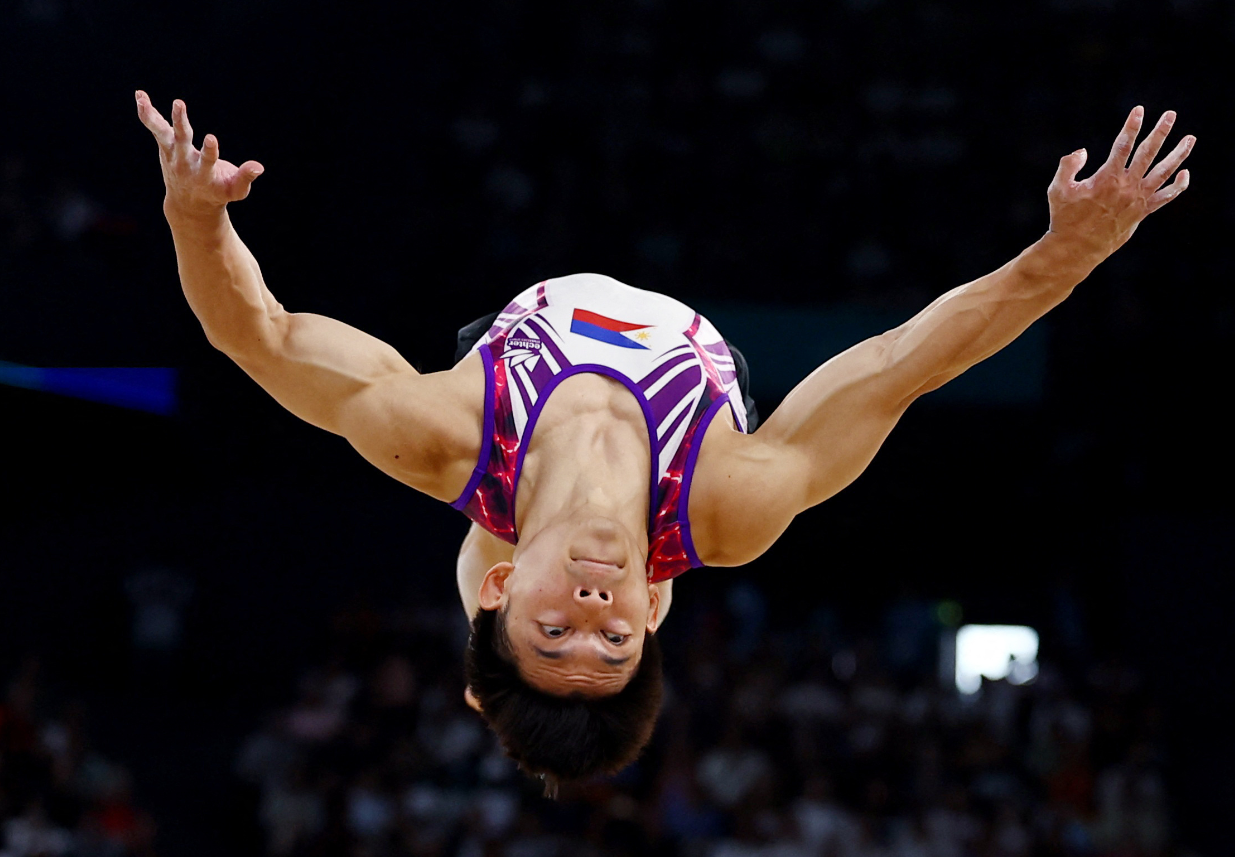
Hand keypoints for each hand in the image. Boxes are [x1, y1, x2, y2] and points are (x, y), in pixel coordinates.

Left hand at [135, 91, 264, 216]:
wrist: (189, 204)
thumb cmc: (218, 193)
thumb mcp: (235, 191)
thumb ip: (245, 178)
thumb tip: (258, 167)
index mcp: (204, 175)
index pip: (207, 161)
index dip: (210, 150)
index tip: (211, 138)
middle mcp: (185, 163)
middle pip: (182, 140)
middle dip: (181, 122)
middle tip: (179, 103)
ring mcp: (173, 154)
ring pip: (162, 133)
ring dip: (153, 116)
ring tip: (142, 100)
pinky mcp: (166, 146)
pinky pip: (155, 127)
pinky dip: (147, 112)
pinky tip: (140, 96)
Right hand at [1047, 106, 1193, 258]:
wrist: (1077, 247)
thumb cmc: (1064, 218)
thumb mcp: (1057, 189)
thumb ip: (1068, 166)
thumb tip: (1083, 151)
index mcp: (1107, 178)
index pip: (1123, 146)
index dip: (1132, 126)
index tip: (1139, 110)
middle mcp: (1127, 186)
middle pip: (1148, 153)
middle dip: (1160, 132)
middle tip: (1171, 115)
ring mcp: (1138, 199)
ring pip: (1164, 172)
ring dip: (1178, 154)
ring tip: (1190, 139)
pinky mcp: (1142, 212)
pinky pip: (1166, 197)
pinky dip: (1178, 185)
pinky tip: (1185, 173)